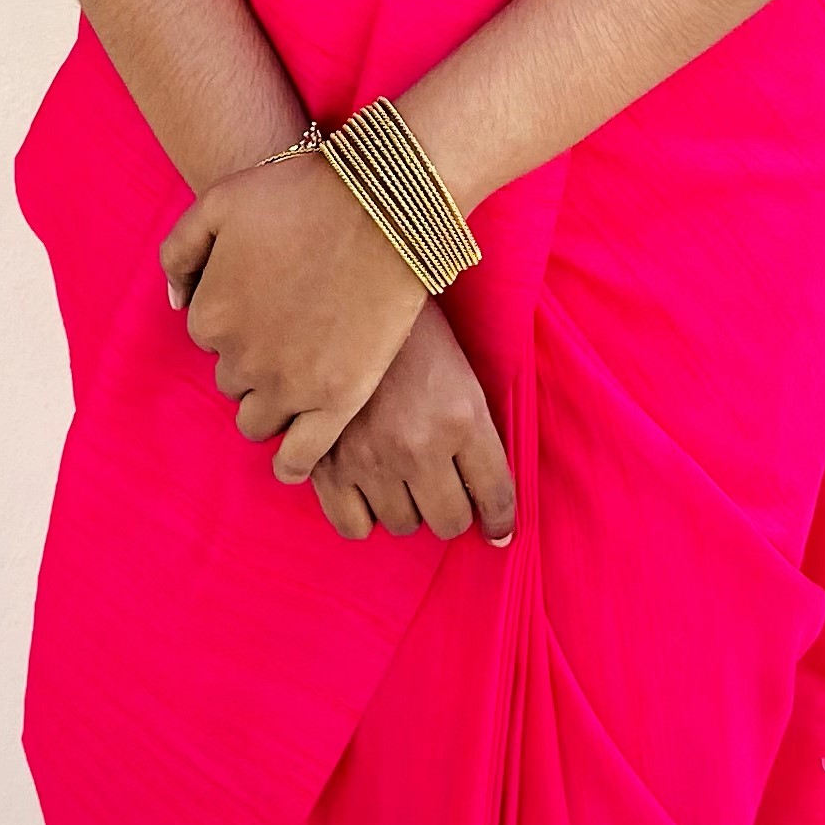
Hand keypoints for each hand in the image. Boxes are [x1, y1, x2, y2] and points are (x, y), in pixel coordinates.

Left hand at [158, 147, 430, 483]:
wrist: (384, 204)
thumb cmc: (302, 194)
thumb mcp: (219, 201)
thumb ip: (180, 252)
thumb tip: (174, 303)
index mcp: (210, 314)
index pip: (209, 337)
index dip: (239, 320)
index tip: (268, 304)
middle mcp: (242, 358)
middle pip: (232, 379)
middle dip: (254, 361)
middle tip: (290, 334)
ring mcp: (289, 385)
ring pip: (257, 420)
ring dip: (271, 403)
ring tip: (300, 379)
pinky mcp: (337, 402)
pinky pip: (299, 457)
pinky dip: (291, 463)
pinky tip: (295, 458)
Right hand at [309, 302, 516, 547]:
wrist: (346, 293)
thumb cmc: (413, 333)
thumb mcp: (462, 375)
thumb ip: (478, 435)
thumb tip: (485, 499)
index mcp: (461, 418)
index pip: (495, 495)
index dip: (500, 520)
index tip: (498, 531)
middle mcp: (418, 446)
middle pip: (447, 522)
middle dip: (450, 509)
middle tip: (441, 487)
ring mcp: (369, 457)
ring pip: (401, 525)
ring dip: (406, 506)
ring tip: (399, 474)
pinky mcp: (325, 462)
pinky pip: (352, 525)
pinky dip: (363, 515)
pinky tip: (367, 490)